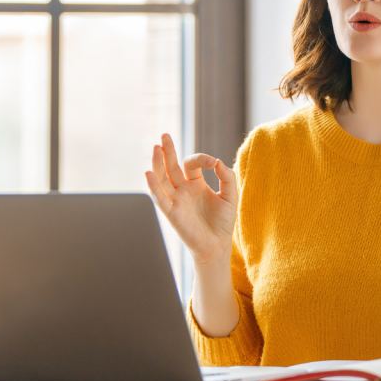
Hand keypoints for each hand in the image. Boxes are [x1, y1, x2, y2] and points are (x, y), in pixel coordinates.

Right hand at [145, 133, 238, 265]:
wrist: (217, 245)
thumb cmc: (223, 222)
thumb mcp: (231, 195)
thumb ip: (227, 177)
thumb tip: (217, 161)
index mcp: (195, 183)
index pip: (191, 163)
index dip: (201, 158)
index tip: (213, 163)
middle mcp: (182, 189)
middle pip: (171, 166)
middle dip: (168, 150)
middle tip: (164, 136)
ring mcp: (176, 200)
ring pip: (162, 178)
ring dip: (158, 163)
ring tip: (156, 148)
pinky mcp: (171, 212)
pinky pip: (160, 197)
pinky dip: (153, 185)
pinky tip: (149, 173)